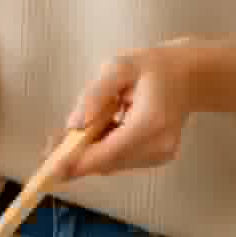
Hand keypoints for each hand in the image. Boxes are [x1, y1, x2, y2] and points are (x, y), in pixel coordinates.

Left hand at [58, 44, 198, 179]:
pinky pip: (121, 161)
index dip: (78, 162)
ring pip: (112, 165)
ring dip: (87, 156)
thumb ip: (96, 94)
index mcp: (151, 123)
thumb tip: (74, 124)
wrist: (188, 76)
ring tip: (65, 139)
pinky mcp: (158, 158)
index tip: (49, 169)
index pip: (109, 151)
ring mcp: (161, 156)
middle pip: (108, 163)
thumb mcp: (119, 67)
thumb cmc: (151, 67)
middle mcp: (159, 146)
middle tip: (47, 148)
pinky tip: (92, 136)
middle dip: (75, 159)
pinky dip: (102, 152)